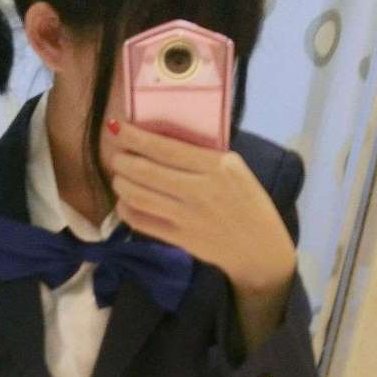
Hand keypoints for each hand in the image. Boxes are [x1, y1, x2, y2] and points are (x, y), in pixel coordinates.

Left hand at [108, 119, 297, 292]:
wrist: (259, 249)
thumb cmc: (248, 203)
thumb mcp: (234, 169)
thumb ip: (202, 155)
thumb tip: (161, 141)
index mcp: (217, 166)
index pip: (165, 148)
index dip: (134, 137)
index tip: (117, 127)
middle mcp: (201, 189)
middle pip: (145, 170)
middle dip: (122, 160)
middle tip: (117, 156)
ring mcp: (188, 216)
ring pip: (139, 195)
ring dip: (121, 183)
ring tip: (119, 178)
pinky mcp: (181, 238)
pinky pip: (142, 222)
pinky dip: (126, 210)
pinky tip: (124, 203)